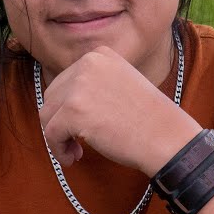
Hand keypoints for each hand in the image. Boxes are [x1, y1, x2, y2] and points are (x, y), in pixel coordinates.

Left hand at [38, 46, 202, 174]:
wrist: (166, 137)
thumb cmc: (146, 119)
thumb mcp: (119, 84)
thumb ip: (91, 85)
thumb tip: (55, 104)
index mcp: (99, 55)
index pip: (65, 82)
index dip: (67, 108)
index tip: (83, 126)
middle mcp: (86, 64)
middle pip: (52, 97)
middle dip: (60, 122)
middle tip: (77, 143)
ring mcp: (79, 86)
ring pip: (47, 115)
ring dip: (58, 137)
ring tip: (76, 151)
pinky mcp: (73, 110)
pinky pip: (51, 134)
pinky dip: (58, 150)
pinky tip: (74, 158)